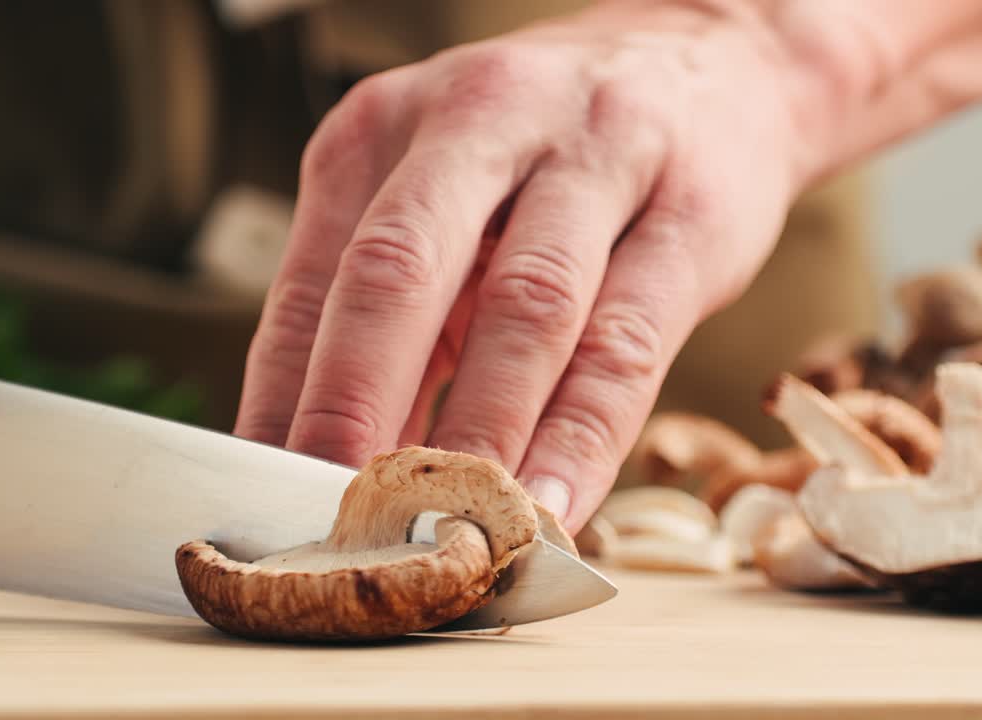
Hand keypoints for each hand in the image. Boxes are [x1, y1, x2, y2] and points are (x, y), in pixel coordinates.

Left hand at [235, 0, 833, 533]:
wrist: (713, 66)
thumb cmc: (552, 153)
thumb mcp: (447, 196)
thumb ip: (394, 309)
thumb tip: (324, 450)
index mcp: (389, 126)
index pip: (313, 277)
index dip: (284, 396)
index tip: (268, 495)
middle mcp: (482, 118)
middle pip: (400, 272)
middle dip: (356, 406)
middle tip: (339, 516)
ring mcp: (594, 153)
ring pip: (526, 307)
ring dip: (483, 433)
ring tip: (454, 531)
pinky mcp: (690, 209)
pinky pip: (629, 339)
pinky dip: (585, 435)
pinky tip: (555, 502)